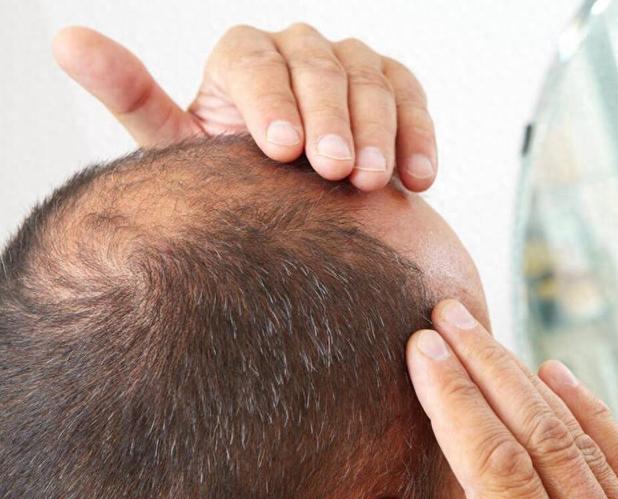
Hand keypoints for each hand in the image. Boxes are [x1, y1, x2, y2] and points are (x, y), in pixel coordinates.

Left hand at [52, 24, 436, 191]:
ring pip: (371, 78)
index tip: (282, 152)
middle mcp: (297, 51)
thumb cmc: (237, 180)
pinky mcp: (397, 87)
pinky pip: (413, 99)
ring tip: (371, 181)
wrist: (302, 209)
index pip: (252, 61)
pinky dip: (418, 135)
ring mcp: (351, 65)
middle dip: (331, 119)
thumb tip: (64, 38)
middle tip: (334, 172)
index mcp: (242, 59)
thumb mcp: (180, 146)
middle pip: (317, 65)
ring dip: (376, 130)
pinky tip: (419, 178)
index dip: (270, 102)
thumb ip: (133, 95)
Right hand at [406, 299, 617, 498]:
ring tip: (482, 337)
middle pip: (541, 437)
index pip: (497, 468)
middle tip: (448, 317)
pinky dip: (589, 413)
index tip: (423, 348)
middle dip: (486, 368)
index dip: (454, 402)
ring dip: (525, 380)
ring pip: (580, 441)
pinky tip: (558, 373)